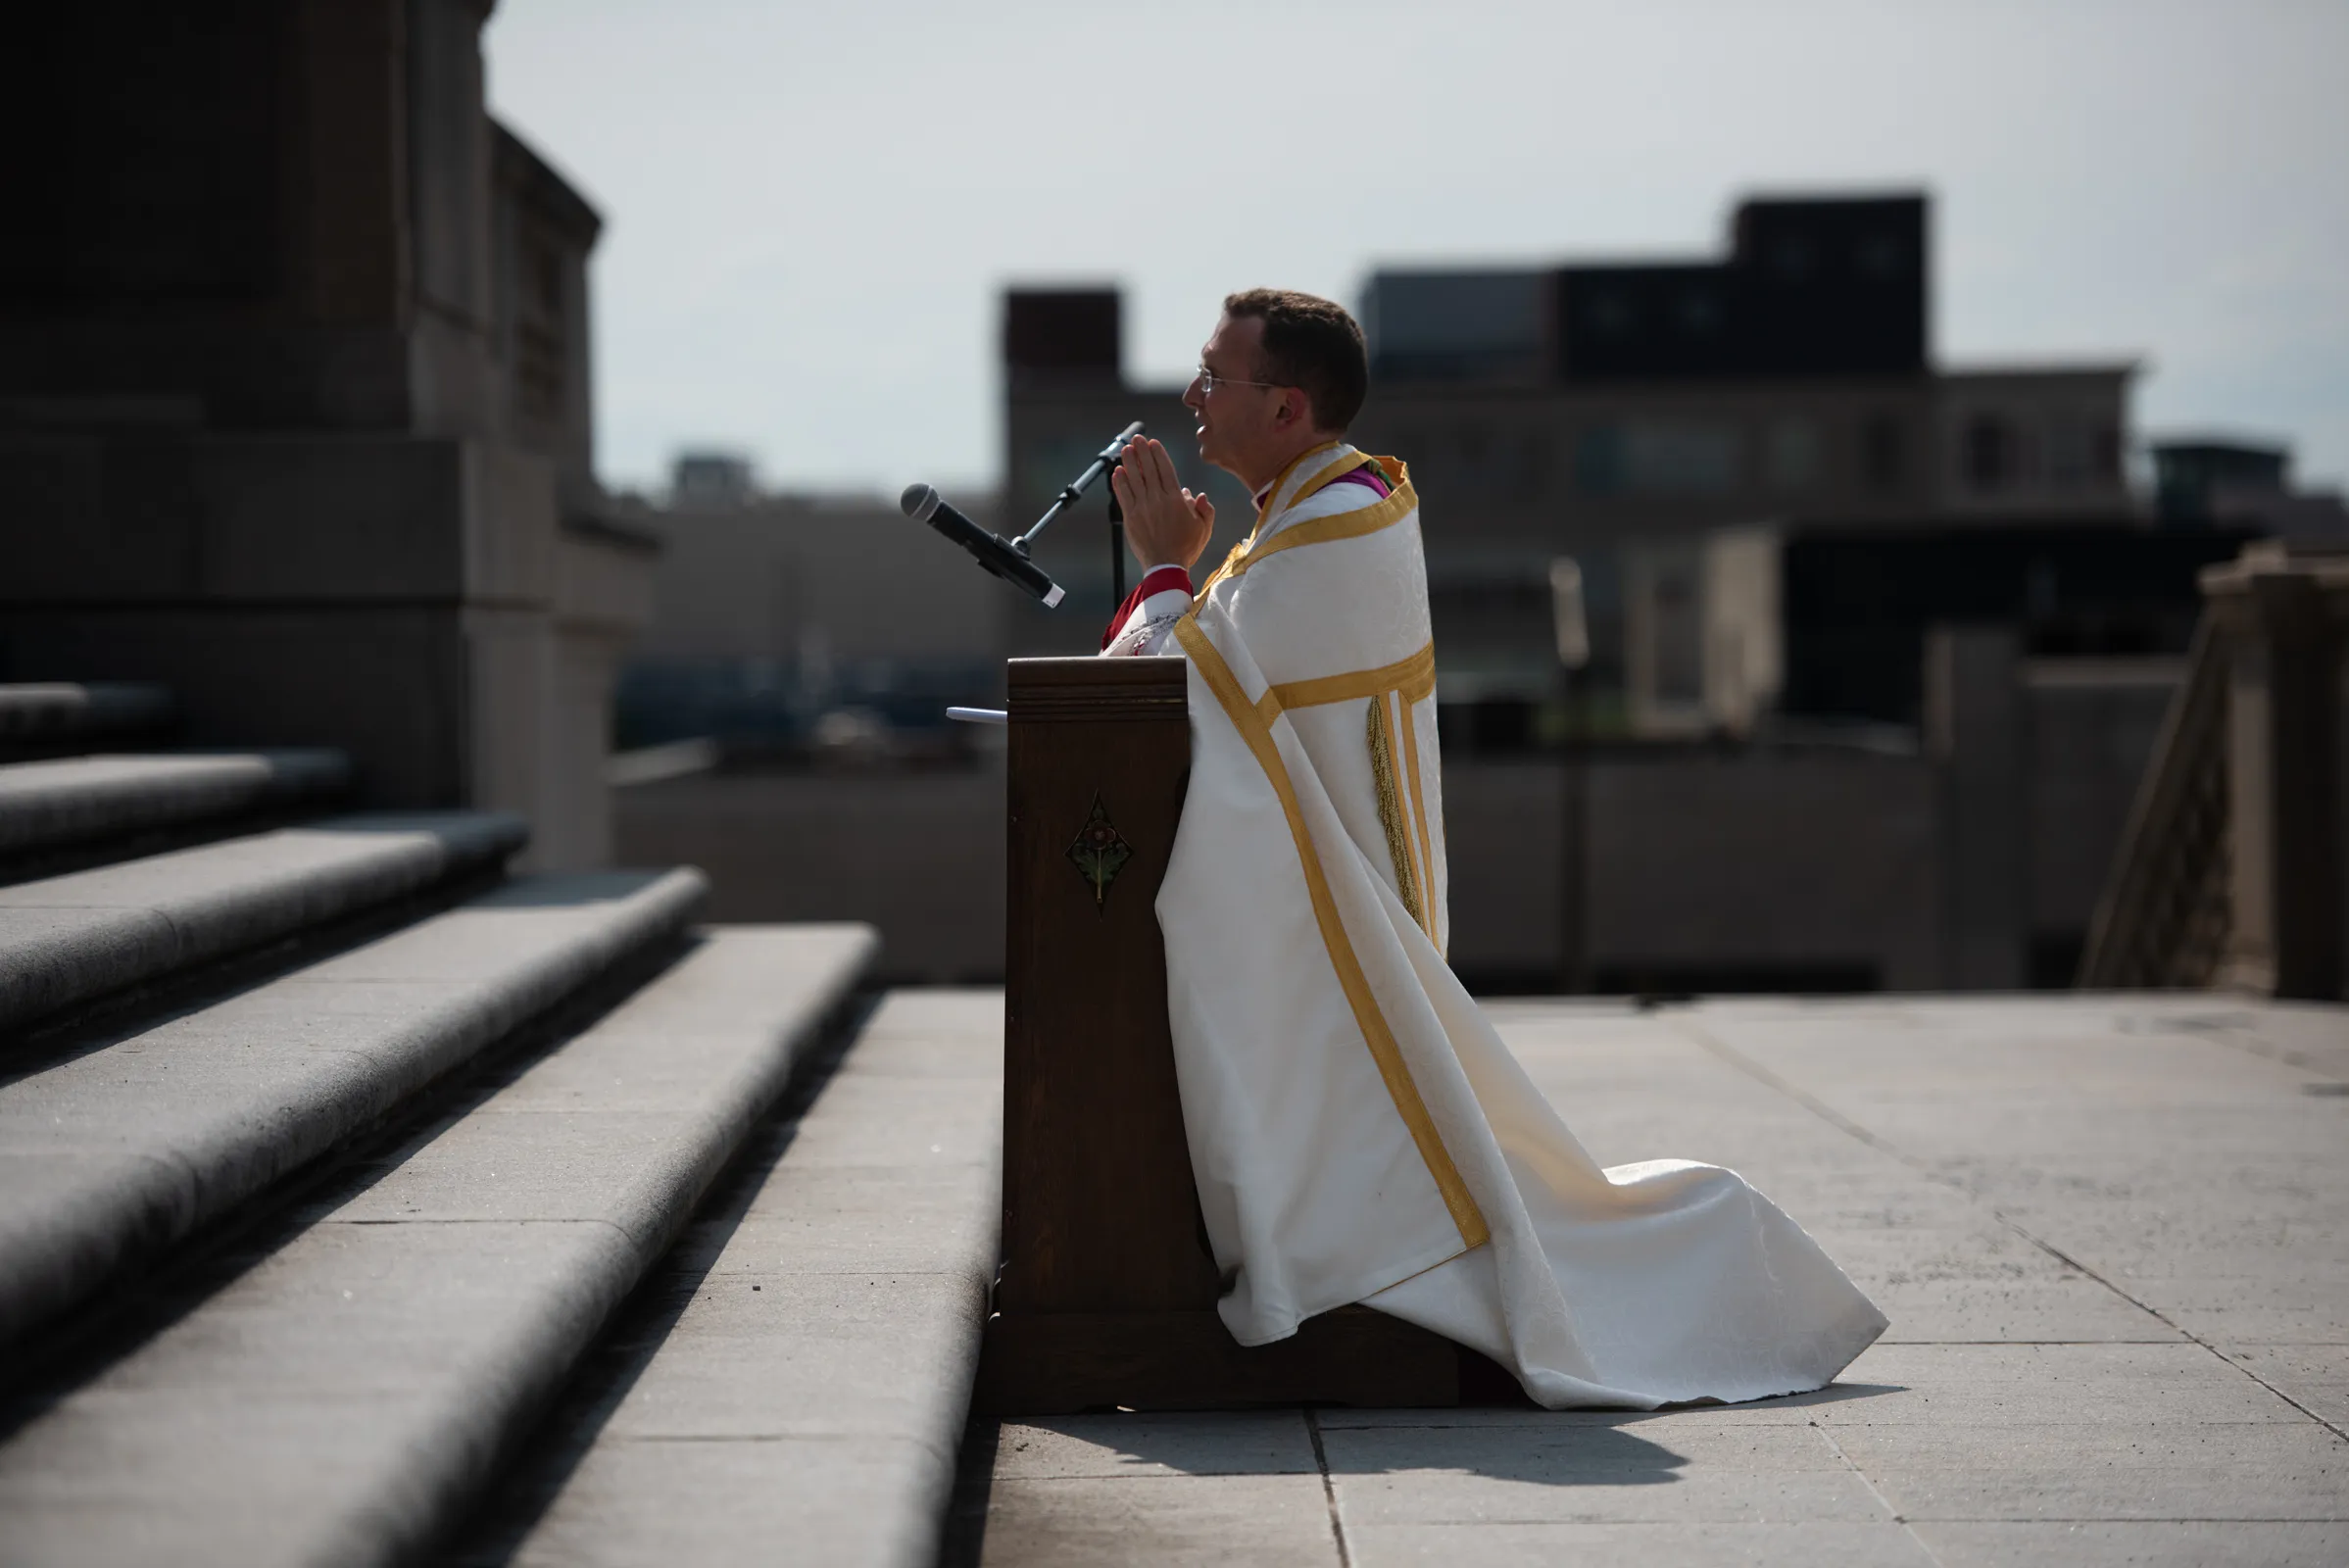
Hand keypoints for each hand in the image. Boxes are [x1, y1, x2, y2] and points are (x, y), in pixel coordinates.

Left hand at [1111, 437, 1214, 570]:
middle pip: (1148, 470)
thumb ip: (1205, 509)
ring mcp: (1142, 508)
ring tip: (1125, 449)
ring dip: (1129, 462)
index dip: (1158, 454)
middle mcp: (1158, 500)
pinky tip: (1117, 471)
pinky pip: (1123, 495)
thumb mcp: (1204, 528)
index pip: (1166, 469)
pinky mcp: (1131, 518)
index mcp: (1176, 500)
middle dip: (1141, 452)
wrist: (1166, 566)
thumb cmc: (1186, 548)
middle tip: (1136, 438)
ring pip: (1134, 479)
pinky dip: (1120, 482)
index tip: (1153, 443)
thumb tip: (1197, 493)